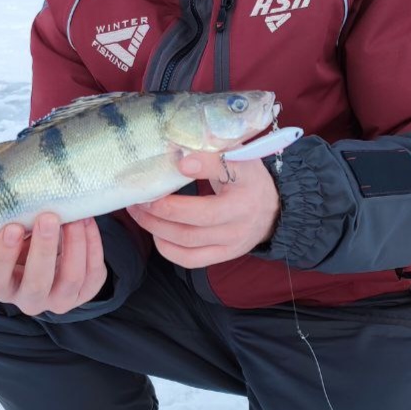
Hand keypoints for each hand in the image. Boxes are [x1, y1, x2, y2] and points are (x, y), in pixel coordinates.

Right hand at [0, 214, 106, 314]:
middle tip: (49, 218)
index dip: (3, 255)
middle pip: (36, 283)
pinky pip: (93, 273)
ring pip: (71, 279)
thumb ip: (12, 224)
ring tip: (75, 217)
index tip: (12, 227)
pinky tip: (87, 222)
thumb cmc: (22, 241)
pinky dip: (93, 245)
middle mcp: (29, 300)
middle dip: (44, 248)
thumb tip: (25, 198)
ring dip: (75, 244)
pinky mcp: (85, 293)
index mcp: (2, 287)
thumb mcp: (11, 235)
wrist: (47, 255)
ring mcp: (59, 300)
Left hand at [125, 153, 279, 268]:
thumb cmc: (247, 178)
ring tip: (138, 211)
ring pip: (188, 239)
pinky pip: (190, 259)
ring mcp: (233, 240)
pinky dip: (167, 248)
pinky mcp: (224, 255)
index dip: (203, 166)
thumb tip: (176, 150)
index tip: (180, 162)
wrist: (272, 211)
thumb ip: (212, 152)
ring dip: (156, 226)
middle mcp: (242, 215)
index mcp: (247, 183)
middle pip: (198, 216)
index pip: (225, 171)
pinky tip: (156, 233)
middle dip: (162, 206)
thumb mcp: (239, 157)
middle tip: (140, 195)